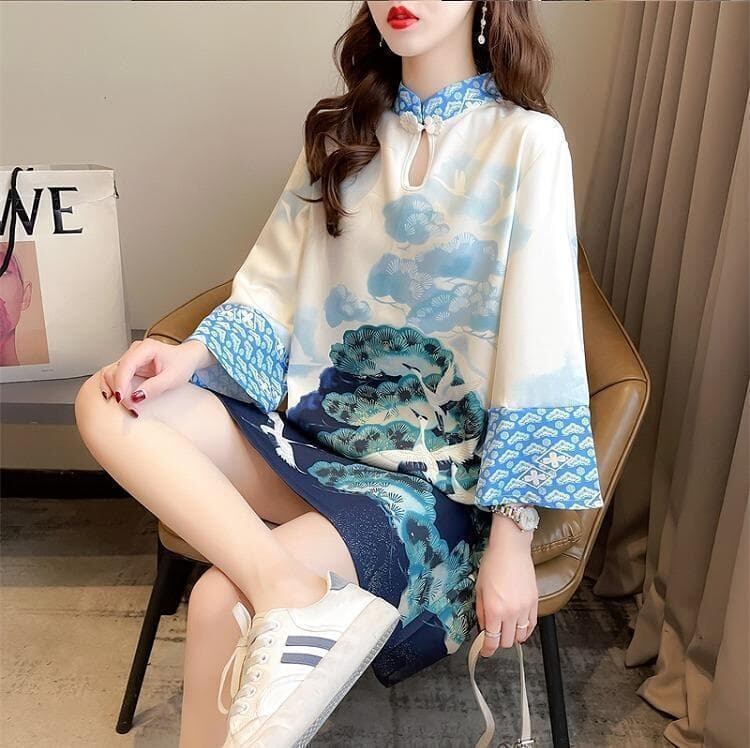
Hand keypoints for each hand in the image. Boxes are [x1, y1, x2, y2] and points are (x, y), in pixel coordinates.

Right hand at [99, 338, 208, 412]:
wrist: (187, 359)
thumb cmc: (182, 364)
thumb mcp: (173, 377)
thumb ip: (155, 387)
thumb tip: (136, 397)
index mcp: (146, 348)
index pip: (126, 365)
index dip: (121, 383)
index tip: (122, 399)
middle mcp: (135, 351)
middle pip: (115, 370)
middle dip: (119, 390)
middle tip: (130, 407)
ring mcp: (130, 358)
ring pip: (111, 373)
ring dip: (113, 390)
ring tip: (124, 405)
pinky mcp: (129, 367)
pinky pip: (114, 376)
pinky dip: (113, 388)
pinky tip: (113, 397)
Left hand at [474, 514, 537, 656]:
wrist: (511, 548)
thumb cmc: (493, 564)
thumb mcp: (479, 589)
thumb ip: (481, 612)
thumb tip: (483, 628)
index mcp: (495, 609)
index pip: (492, 640)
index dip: (486, 650)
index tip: (484, 651)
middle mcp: (511, 612)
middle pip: (507, 642)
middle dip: (498, 642)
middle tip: (492, 637)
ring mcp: (525, 608)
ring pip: (521, 636)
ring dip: (512, 637)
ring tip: (505, 630)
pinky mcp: (535, 603)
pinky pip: (532, 625)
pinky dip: (525, 630)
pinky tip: (518, 625)